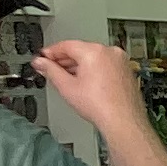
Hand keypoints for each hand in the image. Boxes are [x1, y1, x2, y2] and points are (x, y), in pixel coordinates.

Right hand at [28, 37, 144, 129]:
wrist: (123, 120)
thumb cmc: (100, 106)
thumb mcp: (66, 87)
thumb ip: (50, 71)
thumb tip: (40, 63)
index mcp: (94, 52)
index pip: (67, 45)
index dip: (51, 52)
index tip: (43, 57)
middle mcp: (110, 52)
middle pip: (81, 50)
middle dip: (64, 60)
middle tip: (50, 68)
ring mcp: (120, 61)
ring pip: (93, 57)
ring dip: (78, 65)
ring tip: (66, 78)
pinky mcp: (126, 70)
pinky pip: (104, 64)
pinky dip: (93, 70)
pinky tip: (84, 82)